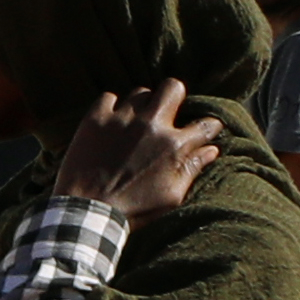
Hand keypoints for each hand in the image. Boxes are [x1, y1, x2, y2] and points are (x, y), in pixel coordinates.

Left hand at [47, 78, 216, 222]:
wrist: (88, 211)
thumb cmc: (134, 209)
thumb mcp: (172, 196)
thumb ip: (192, 169)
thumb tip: (211, 149)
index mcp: (175, 146)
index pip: (206, 124)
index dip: (209, 126)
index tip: (204, 130)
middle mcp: (152, 126)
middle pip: (172, 87)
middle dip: (174, 96)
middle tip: (167, 111)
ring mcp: (122, 119)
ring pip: (141, 92)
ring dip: (142, 105)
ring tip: (136, 122)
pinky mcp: (96, 119)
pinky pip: (109, 97)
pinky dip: (111, 107)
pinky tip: (111, 122)